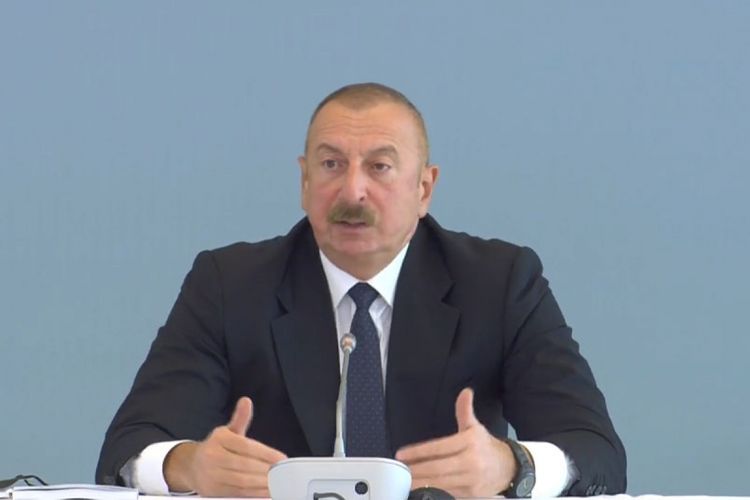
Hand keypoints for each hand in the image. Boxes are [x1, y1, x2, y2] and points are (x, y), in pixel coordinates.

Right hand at [164, 397, 287, 496]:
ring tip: (276, 484)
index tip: (281, 458)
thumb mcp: (227, 431)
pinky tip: (264, 492)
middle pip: (245, 465)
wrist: (191, 466)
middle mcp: (213, 456)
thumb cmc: (216, 448)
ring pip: (241, 481)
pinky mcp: (212, 491)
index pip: (247, 446)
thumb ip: (240, 418)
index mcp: (220, 439)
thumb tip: (246, 401)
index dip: (266, 453)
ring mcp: (211, 475)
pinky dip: (253, 494)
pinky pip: (236, 493)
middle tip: (282, 474)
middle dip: (266, 470)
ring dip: (261, 484)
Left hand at [395, 388, 516, 497]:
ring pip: (441, 483)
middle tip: (400, 469)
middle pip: (438, 468)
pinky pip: (448, 493)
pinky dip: (434, 491)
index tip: (402, 454)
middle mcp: (471, 461)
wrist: (509, 469)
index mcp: (470, 442)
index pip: (439, 447)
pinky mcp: (471, 494)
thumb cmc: (486, 447)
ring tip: (405, 480)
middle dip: (416, 470)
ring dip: (421, 482)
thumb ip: (465, 410)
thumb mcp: (475, 427)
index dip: (418, 451)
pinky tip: (421, 488)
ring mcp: (471, 480)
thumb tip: (465, 392)